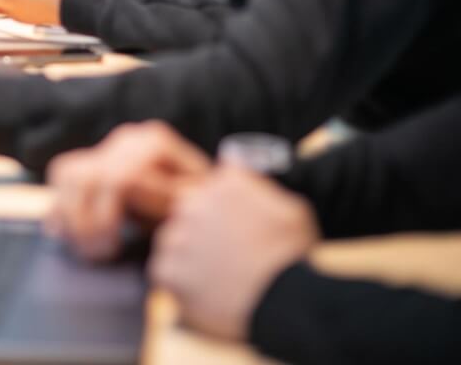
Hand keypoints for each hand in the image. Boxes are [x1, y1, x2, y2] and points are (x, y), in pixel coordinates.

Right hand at [45, 122, 210, 260]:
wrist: (204, 208)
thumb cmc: (201, 211)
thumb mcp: (193, 208)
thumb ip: (165, 197)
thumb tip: (125, 183)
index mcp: (155, 143)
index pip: (115, 178)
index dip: (106, 217)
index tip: (112, 250)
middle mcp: (129, 139)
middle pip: (85, 175)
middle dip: (84, 221)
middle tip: (96, 255)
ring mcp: (109, 147)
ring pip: (68, 172)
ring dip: (68, 215)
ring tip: (84, 248)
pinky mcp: (94, 161)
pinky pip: (62, 174)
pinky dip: (60, 204)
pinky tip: (66, 234)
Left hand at [150, 166, 319, 340]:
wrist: (287, 301)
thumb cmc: (293, 257)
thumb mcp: (290, 208)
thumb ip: (255, 182)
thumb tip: (231, 160)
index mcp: (225, 183)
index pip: (212, 188)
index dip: (221, 210)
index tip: (233, 229)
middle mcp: (194, 203)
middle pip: (189, 212)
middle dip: (203, 230)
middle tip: (228, 256)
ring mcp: (177, 236)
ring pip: (175, 241)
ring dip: (190, 255)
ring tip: (220, 276)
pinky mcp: (167, 269)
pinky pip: (166, 271)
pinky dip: (182, 282)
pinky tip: (209, 290)